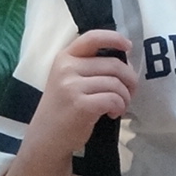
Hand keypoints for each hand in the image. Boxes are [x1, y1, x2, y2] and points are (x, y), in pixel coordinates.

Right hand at [29, 29, 138, 155]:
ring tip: (119, 106)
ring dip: (125, 97)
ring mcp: (72, 86)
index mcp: (64, 57)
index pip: (93, 37)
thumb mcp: (68, 80)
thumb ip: (89, 67)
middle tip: (130, 93)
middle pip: (114, 64)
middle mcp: (67, 68)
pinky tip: (112, 114)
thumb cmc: (63, 109)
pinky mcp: (80, 105)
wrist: (45, 138)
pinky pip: (113, 99)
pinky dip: (119, 107)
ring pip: (116, 84)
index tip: (128, 46)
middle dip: (130, 79)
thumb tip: (126, 63)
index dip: (115, 38)